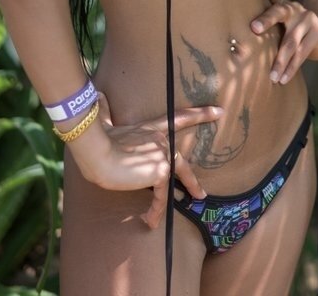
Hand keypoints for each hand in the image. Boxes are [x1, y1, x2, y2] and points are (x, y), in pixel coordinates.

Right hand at [66, 92, 222, 228]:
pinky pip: (161, 196)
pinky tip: (150, 221)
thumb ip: (104, 112)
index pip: (178, 119)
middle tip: (201, 195)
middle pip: (179, 160)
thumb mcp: (105, 125)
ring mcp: (162, 156)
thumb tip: (98, 95)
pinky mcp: (160, 172)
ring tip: (177, 217)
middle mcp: (160, 141)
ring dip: (173, 201)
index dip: (199, 115)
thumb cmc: (98, 140)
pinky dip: (156, 211)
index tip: (219, 111)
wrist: (98, 154)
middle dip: (192, 180)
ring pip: (172, 181)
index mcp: (149, 129)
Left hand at [250, 0, 317, 84]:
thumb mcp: (279, 23)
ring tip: (272, 76)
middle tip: (254, 28)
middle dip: (266, 19)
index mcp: (282, 3)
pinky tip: (284, 77)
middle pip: (280, 12)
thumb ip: (264, 24)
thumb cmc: (289, 29)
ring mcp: (308, 19)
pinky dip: (292, 68)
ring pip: (291, 41)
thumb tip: (235, 39)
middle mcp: (294, 8)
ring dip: (281, 61)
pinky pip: (302, 53)